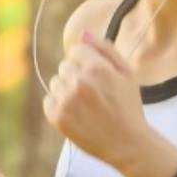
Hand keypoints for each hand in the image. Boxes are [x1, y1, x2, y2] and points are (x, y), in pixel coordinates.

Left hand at [42, 29, 149, 167]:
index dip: (86, 63)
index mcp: (96, 67)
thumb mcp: (126, 73)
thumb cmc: (128, 106)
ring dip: (66, 90)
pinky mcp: (57, 117)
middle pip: (64, 66)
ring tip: (85, 105)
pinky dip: (58, 106)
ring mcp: (66, 100)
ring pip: (55, 82)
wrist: (127, 143)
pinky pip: (48, 101)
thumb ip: (105, 49)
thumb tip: (83, 33)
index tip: (96, 77)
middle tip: (93, 94)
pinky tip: (76, 114)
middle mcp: (79, 81)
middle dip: (76, 76)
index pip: (75, 51)